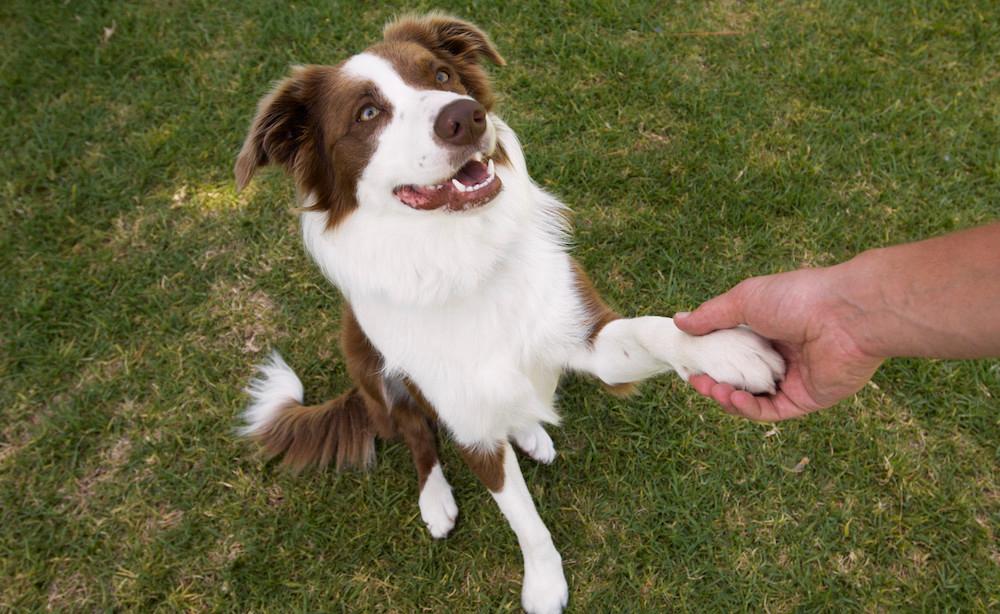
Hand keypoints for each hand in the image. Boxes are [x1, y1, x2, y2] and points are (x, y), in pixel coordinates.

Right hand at [674, 266, 883, 420]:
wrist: (845, 315)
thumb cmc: (797, 298)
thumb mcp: (744, 300)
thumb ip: (711, 315)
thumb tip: (679, 321)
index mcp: (769, 328)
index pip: (733, 349)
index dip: (710, 358)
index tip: (692, 361)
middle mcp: (781, 354)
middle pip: (741, 376)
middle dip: (716, 381)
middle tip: (697, 381)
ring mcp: (795, 378)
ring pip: (754, 397)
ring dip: (728, 397)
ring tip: (712, 390)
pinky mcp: (807, 399)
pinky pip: (772, 410)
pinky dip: (749, 409)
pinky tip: (733, 400)